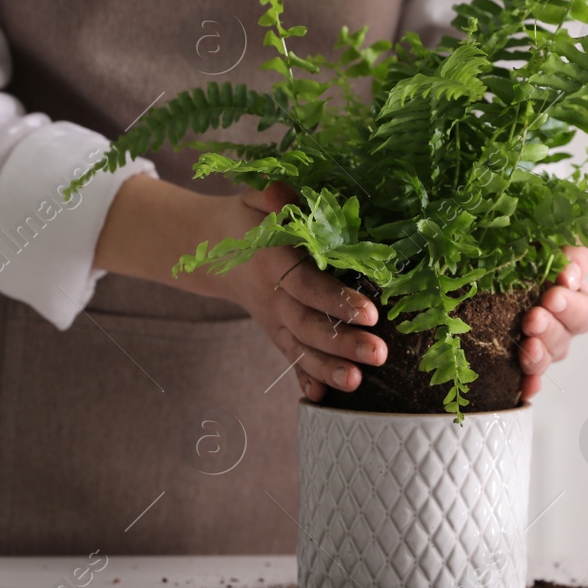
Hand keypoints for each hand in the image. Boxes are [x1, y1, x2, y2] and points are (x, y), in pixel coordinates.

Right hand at [94, 175, 384, 402]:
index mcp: (272, 260)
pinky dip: (304, 378)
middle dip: (342, 343)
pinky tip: (323, 397)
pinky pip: (289, 358)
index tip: (371, 313)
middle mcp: (272, 297)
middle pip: (307, 325)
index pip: (306, 285)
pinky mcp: (276, 332)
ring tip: (356, 382)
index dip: (336, 300)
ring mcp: (273, 319)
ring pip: (299, 349)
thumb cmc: (248, 218)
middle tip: (378, 353)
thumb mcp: (257, 199)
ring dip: (327, 368)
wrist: (209, 249)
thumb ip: (274, 197)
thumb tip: (280, 190)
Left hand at [518, 246, 587, 399]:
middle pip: (572, 331)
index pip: (585, 303)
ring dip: (541, 351)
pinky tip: (526, 387)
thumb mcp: (538, 243)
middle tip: (535, 315)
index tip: (559, 283)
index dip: (574, 298)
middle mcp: (562, 322)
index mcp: (572, 295)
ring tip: (526, 344)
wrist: (479, 278)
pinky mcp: (523, 361)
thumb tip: (570, 268)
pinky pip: (531, 377)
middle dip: (555, 323)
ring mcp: (544, 344)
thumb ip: (562, 251)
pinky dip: (530, 382)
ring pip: (552, 354)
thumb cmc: (514, 256)